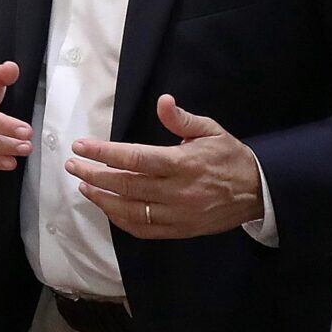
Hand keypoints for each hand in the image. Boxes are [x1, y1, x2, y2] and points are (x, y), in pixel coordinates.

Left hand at [64, 95, 267, 239]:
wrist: (259, 193)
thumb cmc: (230, 158)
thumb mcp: (211, 131)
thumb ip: (182, 119)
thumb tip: (162, 101)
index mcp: (183, 163)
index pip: (135, 158)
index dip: (104, 153)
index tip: (79, 146)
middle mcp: (178, 191)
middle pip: (126, 185)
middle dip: (94, 174)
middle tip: (72, 165)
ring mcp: (178, 214)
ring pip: (130, 210)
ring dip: (102, 199)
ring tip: (83, 185)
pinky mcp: (180, 230)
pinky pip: (144, 230)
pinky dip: (121, 220)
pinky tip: (107, 208)